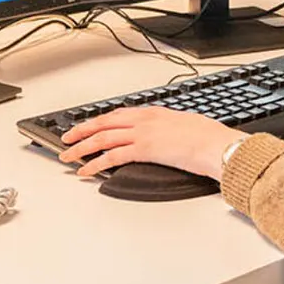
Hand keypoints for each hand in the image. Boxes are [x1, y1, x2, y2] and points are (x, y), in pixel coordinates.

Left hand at [59, 106, 242, 180]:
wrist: (217, 144)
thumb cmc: (209, 138)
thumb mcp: (185, 126)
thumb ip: (169, 130)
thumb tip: (165, 138)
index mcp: (154, 113)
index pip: (118, 114)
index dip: (99, 121)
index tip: (88, 126)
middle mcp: (145, 120)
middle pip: (104, 122)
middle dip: (82, 130)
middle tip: (67, 138)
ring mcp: (143, 134)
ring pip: (103, 138)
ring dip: (82, 147)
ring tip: (68, 156)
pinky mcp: (144, 149)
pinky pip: (112, 156)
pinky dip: (95, 163)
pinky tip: (85, 170)